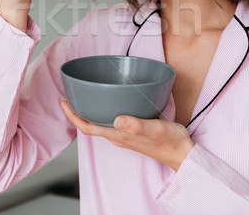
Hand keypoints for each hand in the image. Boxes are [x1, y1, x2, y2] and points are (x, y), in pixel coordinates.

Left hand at [60, 101, 193, 171]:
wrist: (183, 153)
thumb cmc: (170, 142)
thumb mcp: (155, 130)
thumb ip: (136, 126)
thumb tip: (118, 119)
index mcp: (118, 135)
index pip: (87, 128)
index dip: (73, 116)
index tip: (64, 102)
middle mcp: (118, 136)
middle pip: (90, 125)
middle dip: (77, 112)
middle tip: (71, 95)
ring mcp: (125, 135)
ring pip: (100, 124)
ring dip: (89, 112)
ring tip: (85, 96)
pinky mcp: (133, 133)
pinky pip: (112, 122)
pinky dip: (104, 112)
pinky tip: (111, 102)